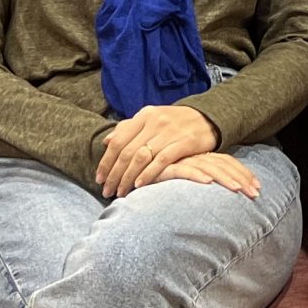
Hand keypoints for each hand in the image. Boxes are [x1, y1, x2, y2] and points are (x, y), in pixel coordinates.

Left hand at [98, 104, 221, 196]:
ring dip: (127, 178)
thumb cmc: (175, 122)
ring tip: (120, 192)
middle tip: (107, 191)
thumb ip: (129, 128)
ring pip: (141, 157)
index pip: (118, 140)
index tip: (99, 178)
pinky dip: (148, 173)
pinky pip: (161, 160)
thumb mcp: (152, 119)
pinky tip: (139, 185)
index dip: (106, 161)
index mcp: (144, 115)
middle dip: (114, 174)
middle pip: (127, 152)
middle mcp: (154, 121)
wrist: (208, 117)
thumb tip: (107, 141)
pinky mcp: (184, 142)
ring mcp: (169, 132)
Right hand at [151, 151, 262, 197]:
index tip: (258, 187)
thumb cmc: (158, 176)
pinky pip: (182, 169)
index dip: (243, 173)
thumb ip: (200, 178)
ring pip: (207, 167)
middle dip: (242, 178)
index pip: (226, 161)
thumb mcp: (183, 176)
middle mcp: (192, 155)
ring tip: (239, 190)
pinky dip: (196, 175)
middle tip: (256, 194)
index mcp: (199, 155)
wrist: (130, 167)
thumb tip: (221, 190)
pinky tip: (208, 183)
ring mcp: (179, 159)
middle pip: (222, 164)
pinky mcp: (163, 166)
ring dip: (224, 178)